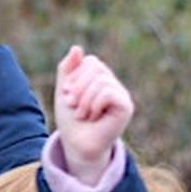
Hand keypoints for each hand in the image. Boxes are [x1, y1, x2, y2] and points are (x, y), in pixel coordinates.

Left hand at [53, 46, 133, 181]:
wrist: (76, 144)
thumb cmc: (71, 119)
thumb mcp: (64, 91)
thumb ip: (68, 69)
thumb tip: (77, 48)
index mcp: (100, 79)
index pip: (90, 62)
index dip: (74, 77)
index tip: (67, 96)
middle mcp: (114, 84)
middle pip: (95, 68)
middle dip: (77, 88)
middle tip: (74, 106)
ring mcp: (121, 95)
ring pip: (100, 81)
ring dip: (84, 100)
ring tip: (83, 114)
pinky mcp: (126, 106)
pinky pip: (108, 93)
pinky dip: (94, 104)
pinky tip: (93, 117)